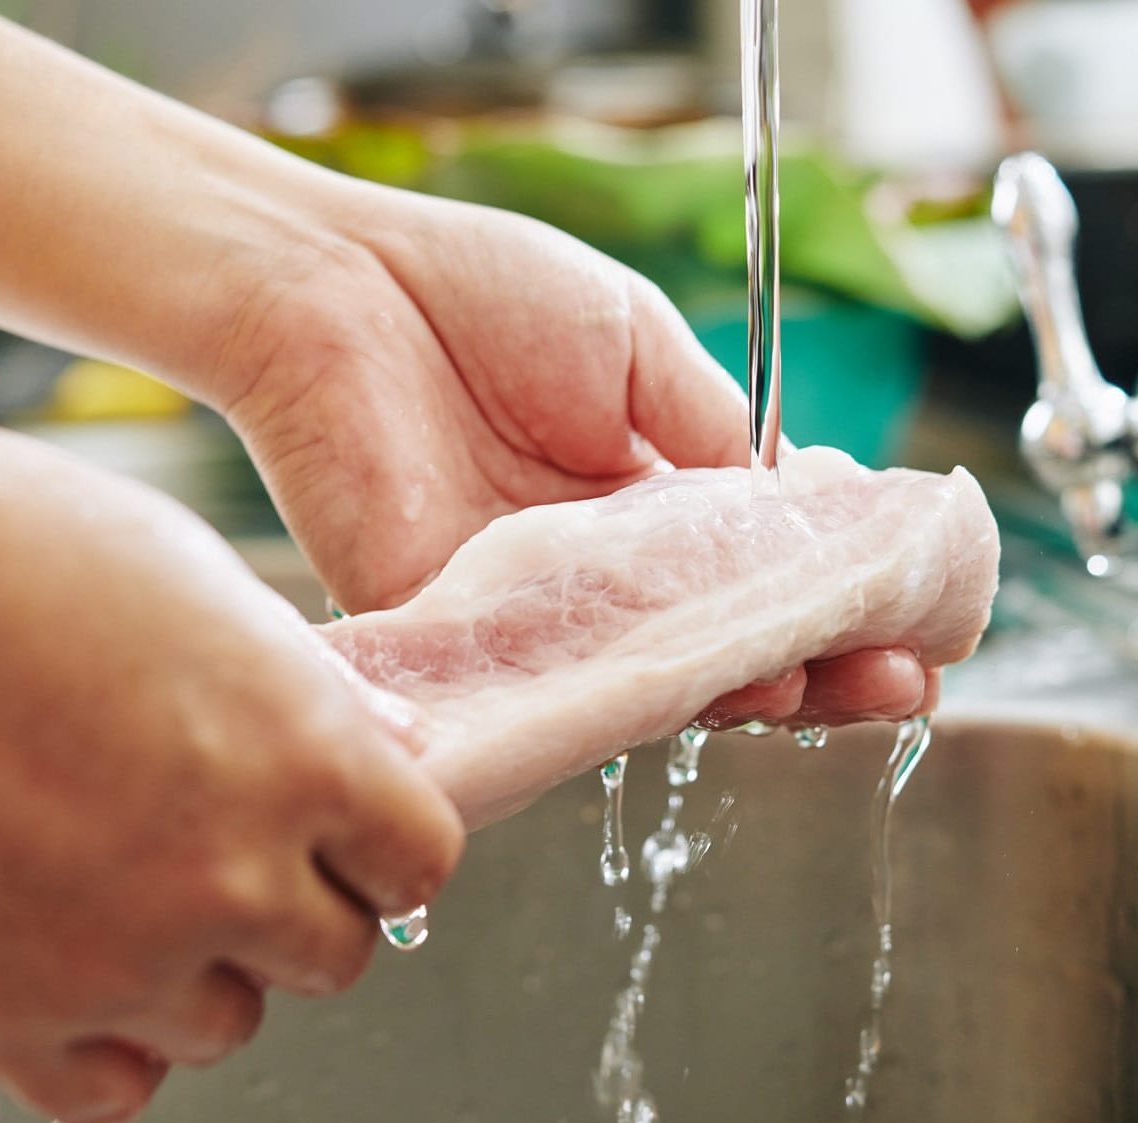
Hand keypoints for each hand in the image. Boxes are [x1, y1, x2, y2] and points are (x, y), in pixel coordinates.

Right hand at [0, 418, 461, 1122]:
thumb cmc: (14, 557)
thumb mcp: (202, 585)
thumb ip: (316, 691)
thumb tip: (395, 746)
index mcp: (301, 757)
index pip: (418, 860)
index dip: (391, 842)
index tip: (359, 829)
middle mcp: (226, 874)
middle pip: (336, 952)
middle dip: (308, 904)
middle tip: (247, 848)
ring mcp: (113, 958)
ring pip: (229, 1021)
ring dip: (212, 967)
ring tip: (145, 887)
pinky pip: (113, 1084)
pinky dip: (118, 1035)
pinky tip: (84, 956)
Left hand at [212, 185, 935, 728]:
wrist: (342, 291)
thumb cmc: (486, 297)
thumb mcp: (640, 348)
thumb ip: (717, 439)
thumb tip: (808, 507)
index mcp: (647, 497)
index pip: (758, 571)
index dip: (836, 598)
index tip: (913, 615)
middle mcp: (601, 568)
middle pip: (722, 641)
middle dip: (821, 667)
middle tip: (900, 680)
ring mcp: (538, 610)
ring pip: (658, 680)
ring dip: (753, 691)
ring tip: (836, 687)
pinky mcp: (466, 638)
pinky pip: (562, 689)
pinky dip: (645, 696)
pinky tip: (722, 692)